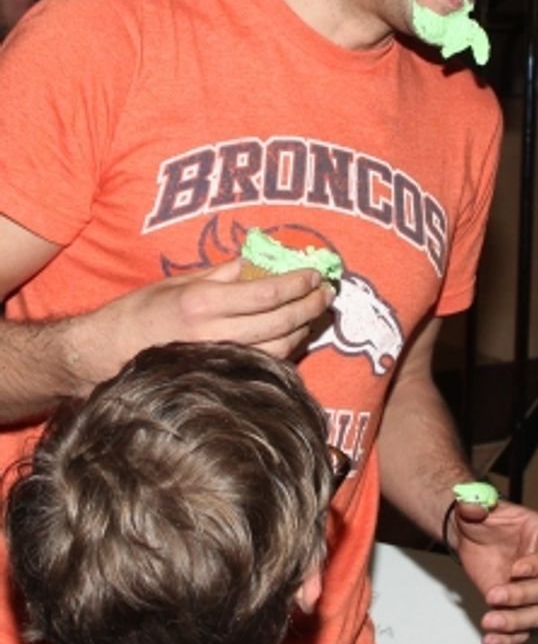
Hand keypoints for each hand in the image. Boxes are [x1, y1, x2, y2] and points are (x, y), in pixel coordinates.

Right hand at [70, 259, 333, 385]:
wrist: (104, 356)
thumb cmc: (139, 313)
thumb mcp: (177, 282)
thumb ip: (222, 274)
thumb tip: (260, 263)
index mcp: (202, 303)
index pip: (266, 293)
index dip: (297, 284)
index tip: (315, 275)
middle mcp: (212, 335)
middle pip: (280, 323)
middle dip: (309, 307)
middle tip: (326, 293)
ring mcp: (217, 362)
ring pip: (278, 349)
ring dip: (302, 329)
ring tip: (314, 312)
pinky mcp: (219, 380)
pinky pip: (263, 366)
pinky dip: (284, 350)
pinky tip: (292, 336)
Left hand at [452, 499, 537, 643]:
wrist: (469, 536)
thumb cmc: (483, 519)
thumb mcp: (478, 505)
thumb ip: (475, 504)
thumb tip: (471, 506)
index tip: (516, 570)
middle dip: (522, 596)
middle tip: (494, 595)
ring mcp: (530, 590)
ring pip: (537, 615)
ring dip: (516, 622)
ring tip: (490, 622)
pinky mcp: (516, 608)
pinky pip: (521, 630)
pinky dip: (508, 639)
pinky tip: (490, 640)